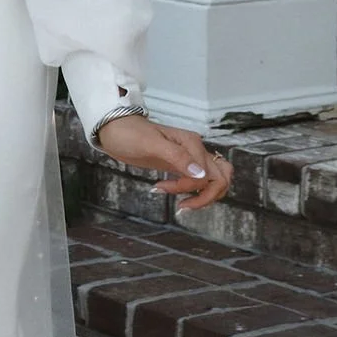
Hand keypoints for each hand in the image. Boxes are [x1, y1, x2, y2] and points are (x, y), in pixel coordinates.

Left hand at [95, 113, 231, 211]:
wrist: (115, 130)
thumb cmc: (130, 134)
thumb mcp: (151, 144)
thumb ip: (177, 157)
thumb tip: (201, 174)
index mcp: (191, 143)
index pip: (206, 175)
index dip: (188, 187)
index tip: (162, 188)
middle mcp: (195, 150)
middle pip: (220, 179)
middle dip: (205, 197)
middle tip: (182, 206)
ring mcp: (191, 157)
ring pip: (216, 180)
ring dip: (204, 196)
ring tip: (182, 204)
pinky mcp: (183, 165)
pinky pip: (202, 181)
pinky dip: (195, 192)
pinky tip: (174, 193)